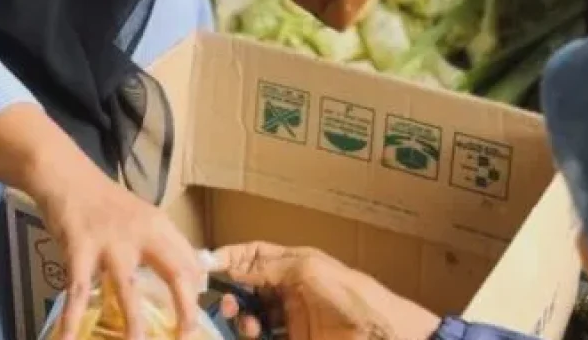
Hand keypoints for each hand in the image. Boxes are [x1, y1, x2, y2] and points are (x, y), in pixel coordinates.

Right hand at [0, 105, 204, 339]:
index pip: (189, 260)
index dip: (197, 290)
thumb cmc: (106, 202)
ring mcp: (110, 242)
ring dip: (133, 323)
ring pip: (128, 289)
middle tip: (186, 336)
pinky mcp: (80, 249)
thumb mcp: (143, 216)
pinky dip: (71, 319)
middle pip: (173, 273)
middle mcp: (141, 234)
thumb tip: (191, 276)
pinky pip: (77, 291)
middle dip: (184, 308)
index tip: (198, 317)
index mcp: (160, 226)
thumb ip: (163, 244)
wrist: (68, 177)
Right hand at [209, 243, 440, 339]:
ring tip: (249, 328)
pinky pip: (265, 337)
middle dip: (232, 294)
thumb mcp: (309, 270)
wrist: (379, 333)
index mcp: (294, 263)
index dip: (232, 258)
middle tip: (226, 305)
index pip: (255, 255)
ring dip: (243, 320)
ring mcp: (291, 317)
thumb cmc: (348, 293)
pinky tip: (253, 337)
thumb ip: (271, 269)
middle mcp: (289, 288)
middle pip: (249, 288)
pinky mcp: (295, 339)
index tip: (208, 267)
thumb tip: (237, 270)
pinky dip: (253, 337)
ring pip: (254, 316)